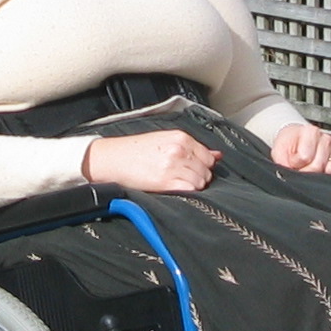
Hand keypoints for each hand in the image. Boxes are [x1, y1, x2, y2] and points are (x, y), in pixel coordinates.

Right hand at [81, 130, 217, 192]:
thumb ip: (192, 148)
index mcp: (180, 137)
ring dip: (193, 186)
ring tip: (177, 184)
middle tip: (183, 178)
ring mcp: (173, 166)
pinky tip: (175, 189)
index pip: (208, 156)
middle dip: (199, 177)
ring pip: (201, 181)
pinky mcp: (166, 181)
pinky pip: (190, 190)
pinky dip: (187, 192)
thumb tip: (217, 155)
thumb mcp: (165, 141)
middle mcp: (179, 150)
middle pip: (206, 170)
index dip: (203, 166)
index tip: (193, 170)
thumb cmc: (135, 151)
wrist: (112, 159)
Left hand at [268, 122, 330, 173]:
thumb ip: (282, 162)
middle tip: (299, 168)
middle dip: (306, 171)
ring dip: (318, 175)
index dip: (295, 164)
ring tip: (309, 169)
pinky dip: (330, 178)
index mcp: (311, 132)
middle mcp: (326, 140)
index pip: (305, 157)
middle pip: (318, 165)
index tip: (291, 162)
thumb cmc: (288, 143)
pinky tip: (320, 173)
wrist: (296, 139)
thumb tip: (288, 176)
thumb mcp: (279, 150)